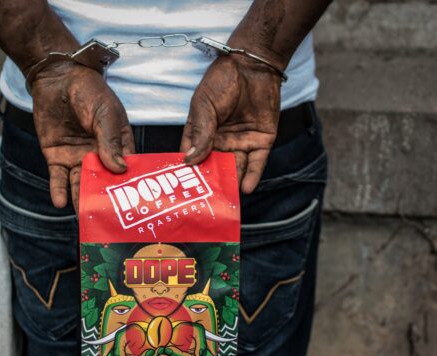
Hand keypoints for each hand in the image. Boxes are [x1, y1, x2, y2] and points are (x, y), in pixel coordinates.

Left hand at [30, 62, 134, 209]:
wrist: (56, 78)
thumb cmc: (88, 90)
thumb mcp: (105, 112)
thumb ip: (110, 139)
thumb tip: (119, 169)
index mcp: (118, 145)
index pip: (126, 171)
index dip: (128, 187)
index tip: (131, 205)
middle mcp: (99, 157)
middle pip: (103, 183)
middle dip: (103, 200)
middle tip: (106, 218)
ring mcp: (78, 160)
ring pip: (80, 185)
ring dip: (81, 201)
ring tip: (84, 217)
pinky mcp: (57, 159)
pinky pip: (59, 179)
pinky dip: (59, 191)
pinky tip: (60, 203)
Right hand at [180, 56, 280, 193]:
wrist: (254, 64)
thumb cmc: (222, 79)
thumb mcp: (204, 105)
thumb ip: (200, 132)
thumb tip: (190, 160)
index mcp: (201, 134)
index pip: (193, 158)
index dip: (189, 173)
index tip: (184, 189)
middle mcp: (220, 143)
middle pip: (215, 168)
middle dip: (212, 184)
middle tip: (207, 202)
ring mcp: (241, 143)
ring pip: (236, 169)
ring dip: (232, 184)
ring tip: (226, 200)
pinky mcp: (261, 142)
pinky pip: (257, 163)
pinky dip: (252, 176)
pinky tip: (246, 188)